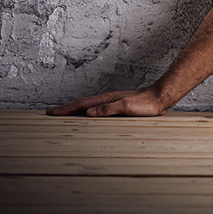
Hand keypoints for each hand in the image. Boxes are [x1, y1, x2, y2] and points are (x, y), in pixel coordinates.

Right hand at [46, 88, 167, 117]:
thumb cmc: (146, 103)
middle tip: (50, 112)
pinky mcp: (118, 106)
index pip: (81, 105)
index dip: (66, 109)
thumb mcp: (126, 107)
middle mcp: (107, 99)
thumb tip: (89, 112)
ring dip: (74, 109)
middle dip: (65, 108)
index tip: (51, 113)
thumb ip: (108, 109)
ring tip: (64, 113)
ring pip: (88, 106)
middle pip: (81, 104)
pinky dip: (86, 112)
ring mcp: (112, 102)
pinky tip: (87, 115)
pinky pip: (96, 109)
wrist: (160, 97)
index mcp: (106, 99)